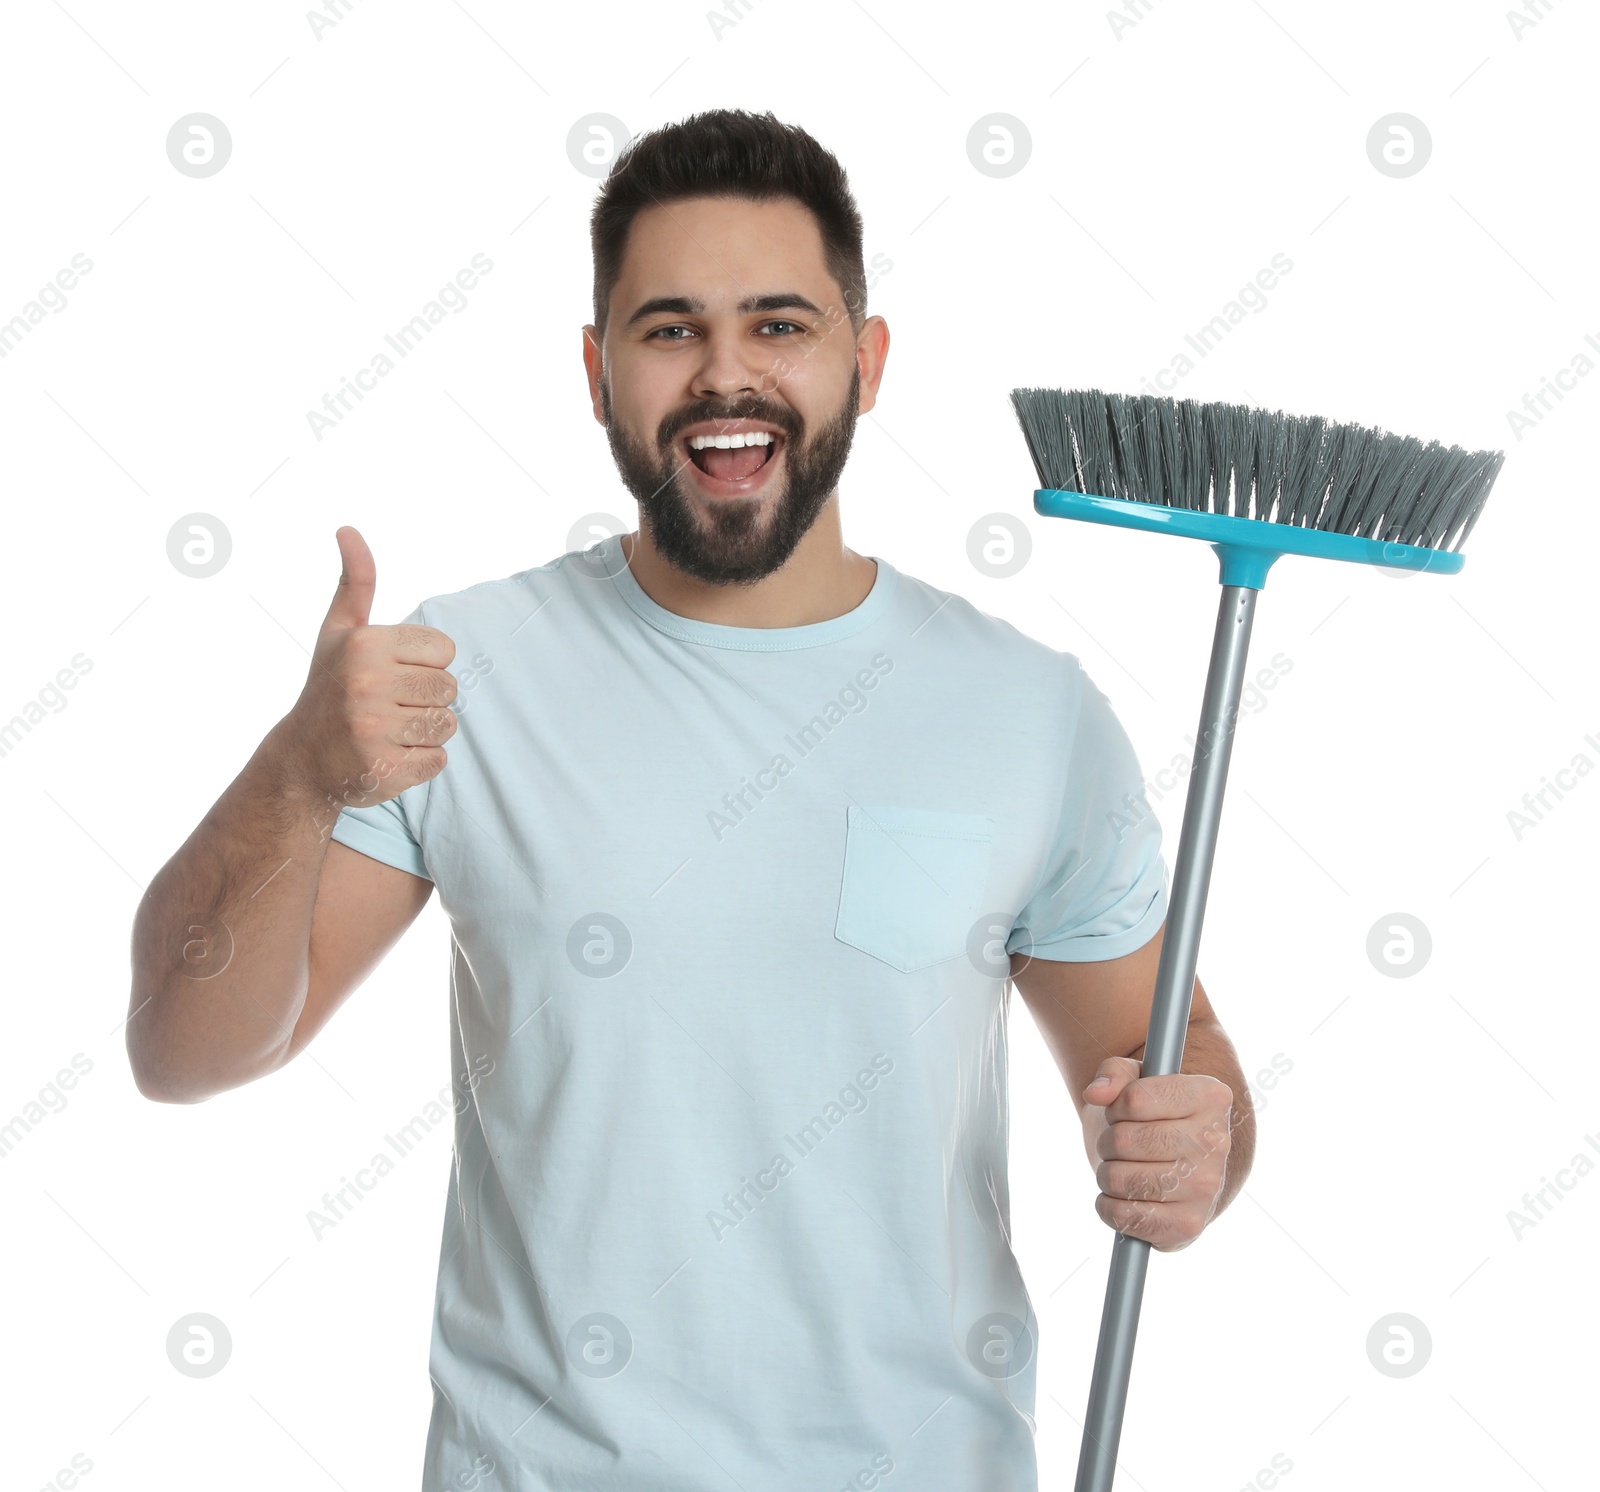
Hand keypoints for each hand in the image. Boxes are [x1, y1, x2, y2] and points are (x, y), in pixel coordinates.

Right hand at [279, 526, 456, 810]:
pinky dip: (420, 761)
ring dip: (425, 731)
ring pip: (446, 724)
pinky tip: (388, 755)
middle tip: (390, 706)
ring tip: (389, 730)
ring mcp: (373, 728)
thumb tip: (347, 529)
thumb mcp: (338, 631)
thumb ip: (356, 581)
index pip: (445, 650)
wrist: (300, 760)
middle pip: (449, 688)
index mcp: (364, 644)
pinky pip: (438, 760)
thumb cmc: (329, 687)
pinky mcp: (383, 768)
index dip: (426, 664)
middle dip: (427, 699)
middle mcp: (366, 683)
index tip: (393, 673)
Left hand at [1083, 1056, 1232, 1252]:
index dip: (1116, 1106)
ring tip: (1123, 1168)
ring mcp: (1207, 1188)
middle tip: (1120, 1143)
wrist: (1180, 1164)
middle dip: (1108, 1141)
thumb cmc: (1152, 1115)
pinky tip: (1124, 1196)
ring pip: (1119, 1179)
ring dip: (1107, 1174)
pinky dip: (1109, 1207)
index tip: (1124, 1110)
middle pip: (1124, 1140)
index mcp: (1211, 1097)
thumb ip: (1114, 1073)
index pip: (1135, 1100)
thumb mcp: (1135, 1079)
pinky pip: (1125, 1216)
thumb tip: (1095, 1094)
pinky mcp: (1189, 1224)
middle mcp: (1216, 1143)